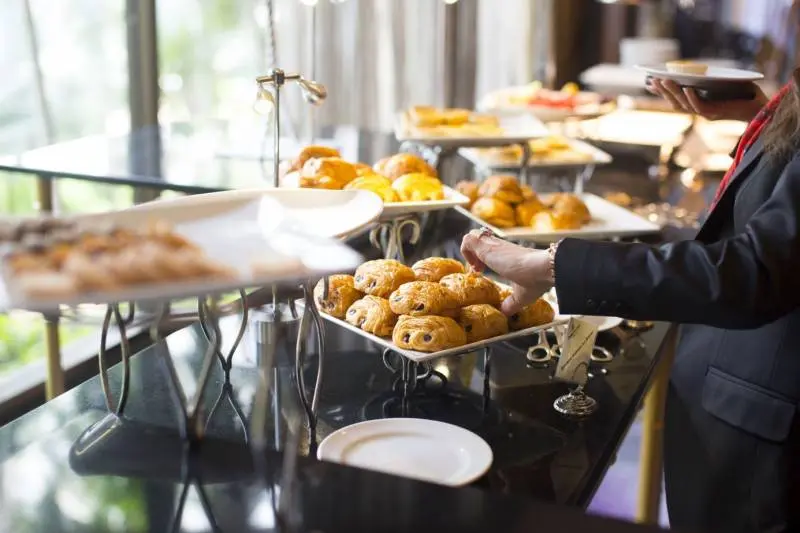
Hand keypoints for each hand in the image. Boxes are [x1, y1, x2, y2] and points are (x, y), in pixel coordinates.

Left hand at [460, 229, 551, 314]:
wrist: (542, 268)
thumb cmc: (536, 279)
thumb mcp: (521, 295)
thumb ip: (512, 304)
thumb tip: (506, 313)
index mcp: (506, 254)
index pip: (488, 247)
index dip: (480, 258)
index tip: (482, 272)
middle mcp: (499, 246)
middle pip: (478, 239)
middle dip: (472, 255)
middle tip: (478, 271)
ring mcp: (492, 244)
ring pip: (472, 236)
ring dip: (469, 252)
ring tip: (476, 269)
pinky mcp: (486, 246)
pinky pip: (468, 240)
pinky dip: (466, 252)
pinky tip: (475, 267)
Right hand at [648, 78, 766, 121]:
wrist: (759, 106)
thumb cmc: (742, 93)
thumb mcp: (720, 83)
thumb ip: (706, 79)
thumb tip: (692, 69)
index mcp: (697, 104)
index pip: (675, 99)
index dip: (661, 92)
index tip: (649, 82)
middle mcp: (699, 111)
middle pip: (675, 103)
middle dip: (663, 92)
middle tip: (652, 80)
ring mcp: (706, 113)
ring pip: (684, 105)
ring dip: (673, 93)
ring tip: (665, 81)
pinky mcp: (716, 113)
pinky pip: (700, 106)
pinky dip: (692, 98)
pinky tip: (687, 88)